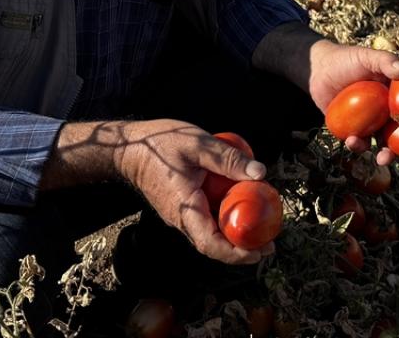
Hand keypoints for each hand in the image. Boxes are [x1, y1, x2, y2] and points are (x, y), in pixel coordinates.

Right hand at [112, 119, 269, 264]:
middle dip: (242, 248)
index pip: (210, 244)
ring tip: (260, 228)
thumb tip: (260, 173)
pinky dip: (224, 220)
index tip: (258, 253)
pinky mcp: (181, 207)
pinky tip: (240, 206)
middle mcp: (181, 218)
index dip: (236, 254)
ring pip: (210, 233)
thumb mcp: (197, 144)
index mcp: (185, 208)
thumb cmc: (159, 144)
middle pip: (214, 244)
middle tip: (269, 242)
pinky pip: (205, 221)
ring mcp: (180, 215)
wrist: (129, 148)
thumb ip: (228, 158)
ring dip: (235, 235)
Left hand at [308, 41, 398, 165]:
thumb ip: (385, 61)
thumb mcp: (366, 56)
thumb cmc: (346, 59)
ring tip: (384, 159)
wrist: (317, 71)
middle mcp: (395, 109)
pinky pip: (363, 144)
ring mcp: (378, 122)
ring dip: (390, 156)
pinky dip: (359, 146)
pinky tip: (352, 142)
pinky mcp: (359, 130)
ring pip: (390, 144)